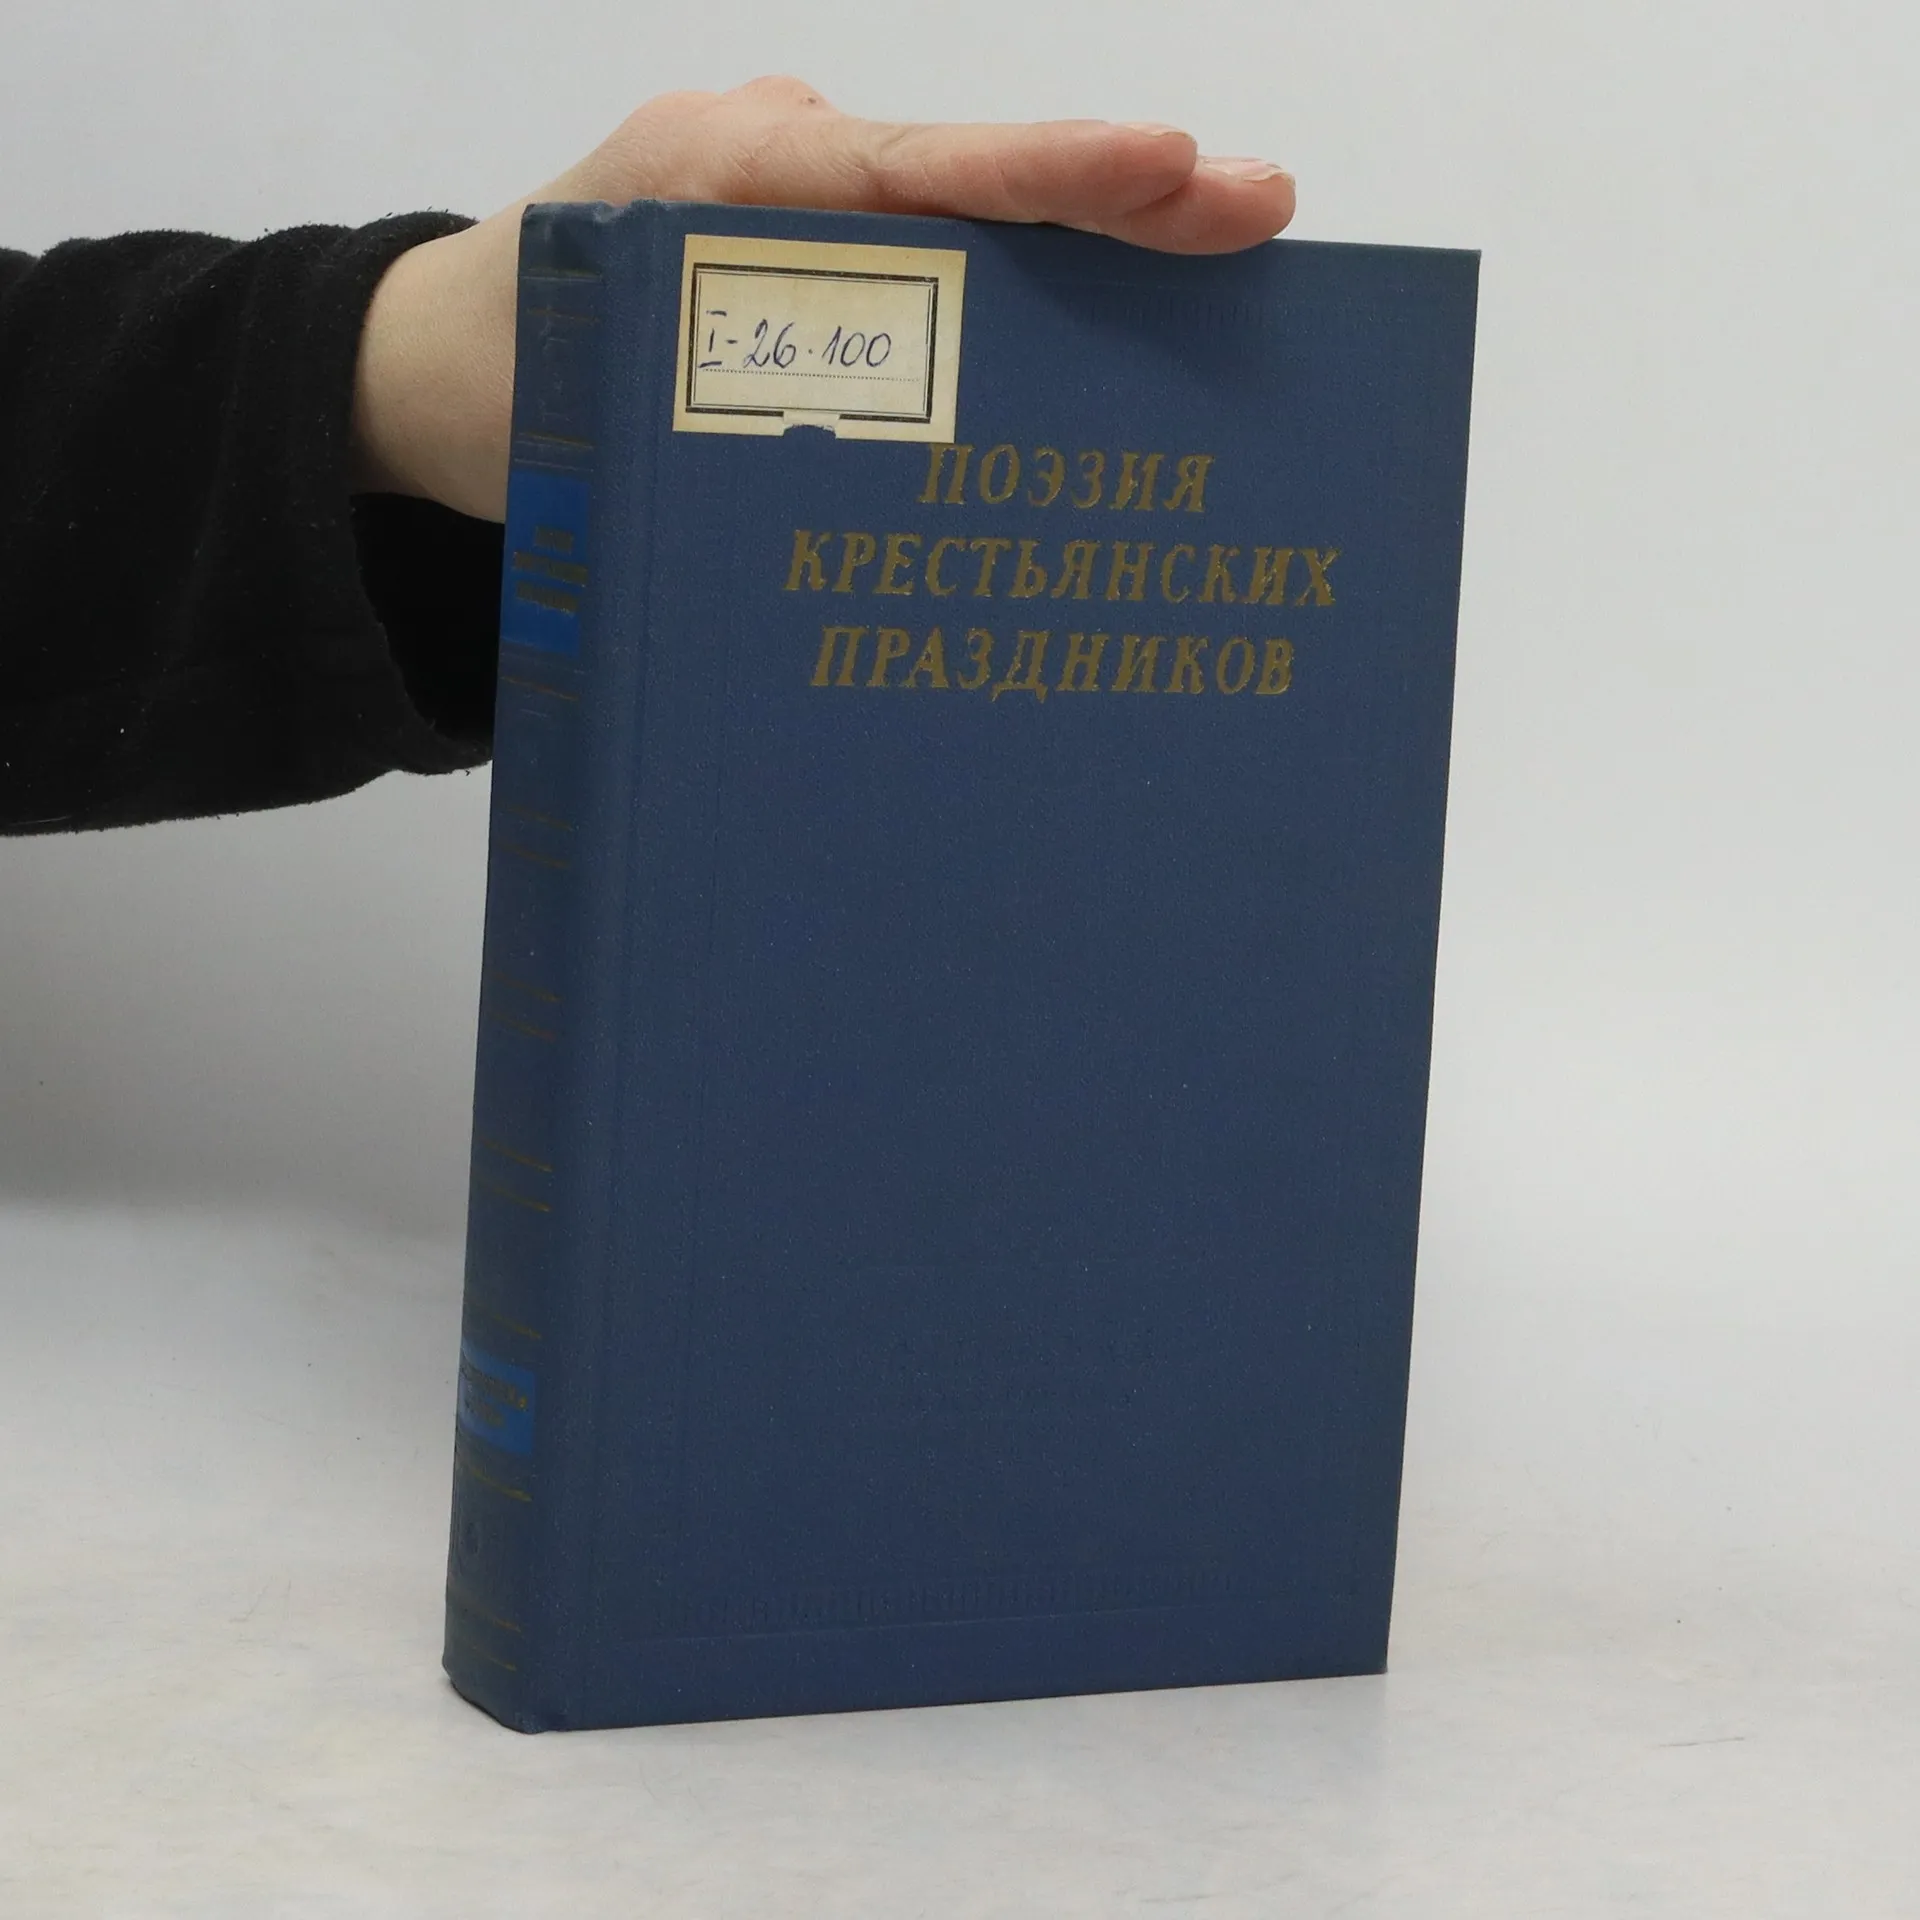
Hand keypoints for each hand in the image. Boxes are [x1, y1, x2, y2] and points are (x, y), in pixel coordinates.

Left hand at [351, 77, 1295, 520]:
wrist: (442, 372)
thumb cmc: (511, 378)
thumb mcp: (589, 397)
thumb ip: (702, 406)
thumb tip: (866, 500)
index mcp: (728, 175)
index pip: (914, 168)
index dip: (1048, 173)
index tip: (1172, 173)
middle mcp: (789, 173)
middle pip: (978, 183)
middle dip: (1118, 193)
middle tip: (1256, 210)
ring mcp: (813, 219)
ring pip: (974, 234)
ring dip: (1095, 253)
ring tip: (1224, 265)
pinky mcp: (823, 281)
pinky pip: (941, 286)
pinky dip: (1029, 307)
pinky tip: (1118, 347)